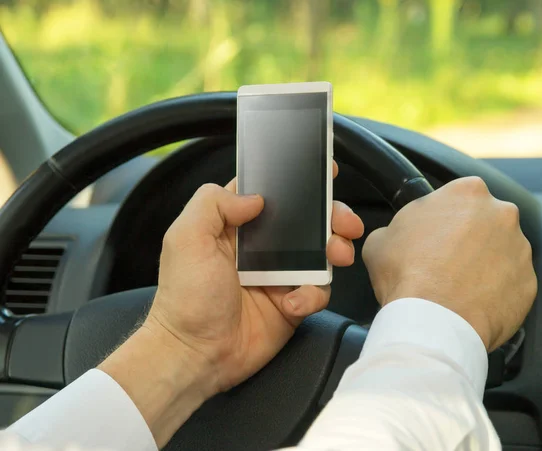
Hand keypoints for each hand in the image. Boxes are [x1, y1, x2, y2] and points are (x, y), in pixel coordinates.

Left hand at [99, 162, 363, 445]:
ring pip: (320, 252)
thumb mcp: (186, 239)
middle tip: (346, 222)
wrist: (196, 354)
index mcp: (234, 226)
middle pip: (306, 221)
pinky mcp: (291, 303)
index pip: (269, 192)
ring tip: (338, 255)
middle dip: (332, 216)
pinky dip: (312, 295)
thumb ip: (213, 204)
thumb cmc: (186, 297)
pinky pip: (316, 291)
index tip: (324, 172)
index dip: (296, 181)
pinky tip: (293, 303)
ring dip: (335, 249)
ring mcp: (279, 275)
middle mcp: (260, 247)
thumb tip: (255, 197)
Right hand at [362, 176, 536, 351]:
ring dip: (482, 264)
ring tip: (456, 286)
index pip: (457, 196)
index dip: (442, 216)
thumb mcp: (381, 241)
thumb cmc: (407, 275)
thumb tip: (397, 236)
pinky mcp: (529, 283)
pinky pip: (510, 283)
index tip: (433, 233)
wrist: (433, 322)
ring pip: (500, 252)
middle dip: (467, 238)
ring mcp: (520, 249)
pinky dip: (494, 291)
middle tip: (443, 260)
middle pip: (484, 221)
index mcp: (467, 192)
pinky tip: (470, 301)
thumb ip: (398, 227)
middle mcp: (501, 214)